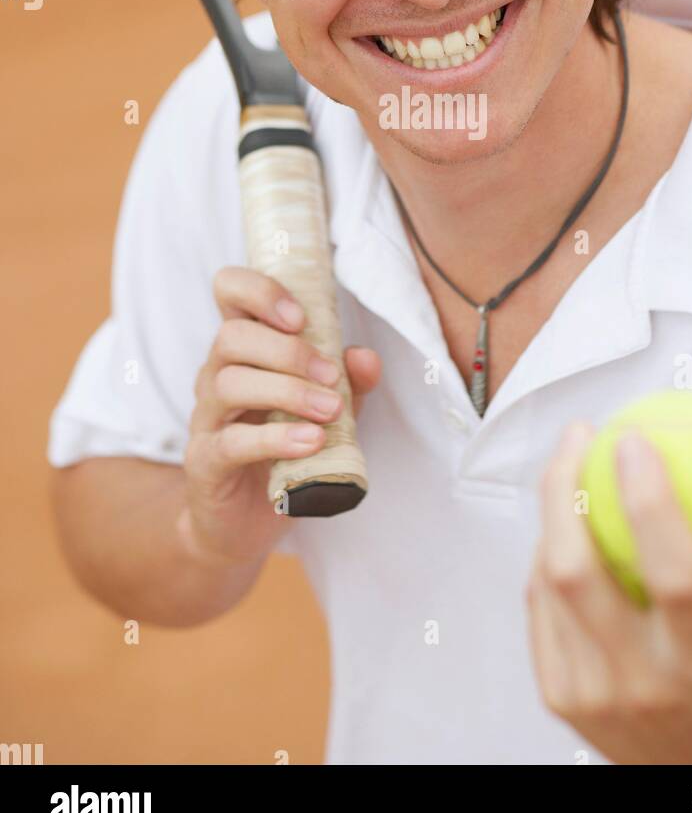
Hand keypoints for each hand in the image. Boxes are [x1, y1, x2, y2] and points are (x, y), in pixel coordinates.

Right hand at [180, 266, 380, 567]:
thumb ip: (348, 381)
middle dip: (289, 351)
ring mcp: (205, 418)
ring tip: (328, 411)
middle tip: (330, 377)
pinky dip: (275, 438)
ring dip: (287, 392)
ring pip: (229, 383)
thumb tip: (365, 357)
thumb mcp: (327, 410)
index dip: (259, 291)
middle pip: (232, 337)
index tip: (300, 316)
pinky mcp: (204, 461)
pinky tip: (310, 442)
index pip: (229, 291)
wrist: (246, 521)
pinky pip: (231, 441)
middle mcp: (216, 374)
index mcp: (244, 349)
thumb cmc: (285, 450)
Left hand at [527, 422, 691, 764]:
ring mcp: (596, 696)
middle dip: (564, 488)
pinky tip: (568, 522)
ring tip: (572, 467)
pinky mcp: (562, 698)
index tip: (634, 437)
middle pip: (578, 574)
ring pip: (549, 583)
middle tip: (581, 434)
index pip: (674, 574)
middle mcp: (648, 684)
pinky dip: (549, 556)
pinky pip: (541, 605)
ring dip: (554, 512)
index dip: (648, 500)